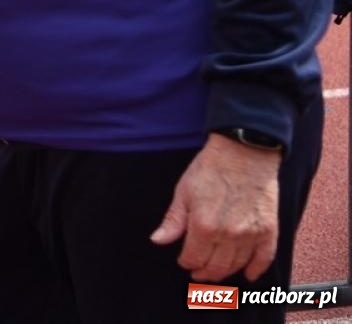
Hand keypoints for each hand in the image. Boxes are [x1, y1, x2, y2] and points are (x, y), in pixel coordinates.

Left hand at [149, 134, 281, 281]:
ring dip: (225, 272)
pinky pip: (264, 259)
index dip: (186, 262)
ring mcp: (251, 234)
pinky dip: (256, 270)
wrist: (243, 153)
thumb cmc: (210, 169)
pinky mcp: (269, 230)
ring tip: (216, 272)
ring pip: (237, 265)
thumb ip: (173, 221)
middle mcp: (228, 235)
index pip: (193, 257)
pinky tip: (248, 274)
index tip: (184, 260)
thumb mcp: (183, 192)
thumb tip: (158, 241)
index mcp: (204, 226)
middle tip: (198, 273)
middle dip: (204, 272)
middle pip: (215, 266)